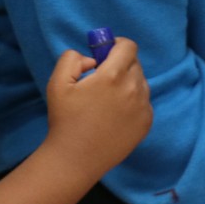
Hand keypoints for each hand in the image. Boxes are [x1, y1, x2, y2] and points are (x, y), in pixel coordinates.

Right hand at [42, 37, 152, 181]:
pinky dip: (133, 101)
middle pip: (134, 63)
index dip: (117, 45)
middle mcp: (133, 88)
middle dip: (120, 64)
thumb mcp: (58, 82)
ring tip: (107, 100)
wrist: (76, 158)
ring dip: (127, 83)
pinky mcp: (146, 123)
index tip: (106, 53)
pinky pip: (144, 101)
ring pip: (140, 82)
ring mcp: (143, 107)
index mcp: (112, 75)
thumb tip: (93, 59)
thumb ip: (72, 58)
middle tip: (102, 78)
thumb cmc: (65, 119)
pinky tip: (115, 115)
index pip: (128, 46)